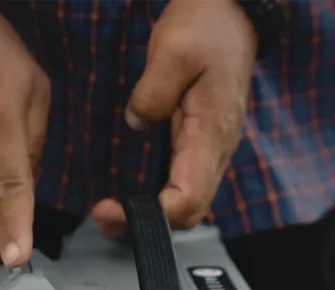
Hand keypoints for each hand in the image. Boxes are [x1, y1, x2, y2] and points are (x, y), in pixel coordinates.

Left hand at [90, 0, 256, 237]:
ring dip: (153, 214)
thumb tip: (135, 123)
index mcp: (211, 133)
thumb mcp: (173, 51)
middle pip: (190, 212)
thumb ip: (151, 94)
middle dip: (147, 223)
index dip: (150, 215)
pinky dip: (159, 196)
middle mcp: (217, 149)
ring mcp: (213, 148)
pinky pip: (185, 182)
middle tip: (103, 217)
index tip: (110, 209)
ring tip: (112, 213)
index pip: (187, 199)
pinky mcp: (203, 142)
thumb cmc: (207, 28)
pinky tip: (133, 192)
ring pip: (189, 201)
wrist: (230, 12)